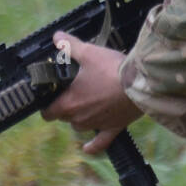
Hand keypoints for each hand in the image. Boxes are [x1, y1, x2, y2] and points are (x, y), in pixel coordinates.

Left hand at [40, 30, 143, 154]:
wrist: (139, 83)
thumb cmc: (110, 68)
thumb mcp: (88, 52)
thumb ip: (70, 46)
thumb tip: (57, 37)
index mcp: (69, 103)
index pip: (47, 112)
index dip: (47, 104)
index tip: (51, 96)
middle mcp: (79, 119)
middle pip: (64, 118)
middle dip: (65, 107)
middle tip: (71, 92)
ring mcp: (96, 125)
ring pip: (80, 126)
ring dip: (79, 118)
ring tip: (85, 104)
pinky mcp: (113, 128)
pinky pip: (100, 143)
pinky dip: (93, 146)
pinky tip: (86, 149)